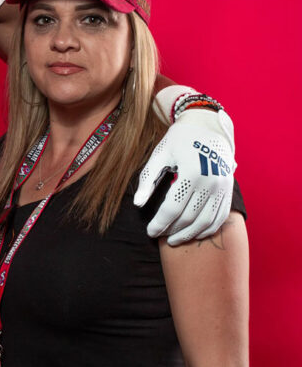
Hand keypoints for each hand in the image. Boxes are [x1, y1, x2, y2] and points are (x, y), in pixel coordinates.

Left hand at [134, 109, 234, 244]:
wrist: (208, 127)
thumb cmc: (179, 140)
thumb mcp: (160, 154)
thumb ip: (148, 179)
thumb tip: (137, 204)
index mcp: (191, 173)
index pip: (172, 208)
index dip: (159, 223)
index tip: (149, 232)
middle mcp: (210, 182)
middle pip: (189, 218)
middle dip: (172, 231)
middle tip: (160, 237)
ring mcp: (222, 188)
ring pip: (205, 222)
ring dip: (189, 235)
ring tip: (174, 239)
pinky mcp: (228, 191)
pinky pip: (219, 218)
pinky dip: (207, 230)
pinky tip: (193, 234)